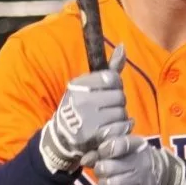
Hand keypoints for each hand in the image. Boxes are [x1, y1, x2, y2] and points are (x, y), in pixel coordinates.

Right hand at [38, 45, 132, 173]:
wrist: (62, 138)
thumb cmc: (78, 107)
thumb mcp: (87, 86)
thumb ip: (110, 68)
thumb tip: (123, 45)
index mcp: (78, 86)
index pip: (111, 78)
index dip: (115, 85)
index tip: (109, 90)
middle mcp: (82, 101)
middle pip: (119, 96)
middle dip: (118, 102)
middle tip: (108, 107)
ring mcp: (89, 120)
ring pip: (122, 113)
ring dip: (120, 116)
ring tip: (108, 119)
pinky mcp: (96, 136)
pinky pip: (122, 127)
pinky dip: (123, 128)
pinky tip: (114, 128)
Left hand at [92, 135, 185, 184]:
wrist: (162, 176)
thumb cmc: (135, 159)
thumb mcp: (124, 149)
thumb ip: (102, 151)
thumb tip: (85, 160)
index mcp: (136, 145)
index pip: (118, 144)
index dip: (105, 149)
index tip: (102, 151)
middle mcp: (140, 161)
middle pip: (108, 167)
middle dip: (100, 169)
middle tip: (102, 169)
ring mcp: (141, 180)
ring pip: (109, 184)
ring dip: (103, 184)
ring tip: (107, 182)